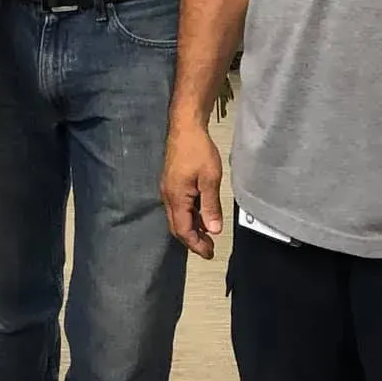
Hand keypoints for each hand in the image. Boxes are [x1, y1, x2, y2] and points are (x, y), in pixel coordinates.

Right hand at [161, 118, 224, 258]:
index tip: (210, 253)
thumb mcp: (210, 178)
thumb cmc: (199, 151)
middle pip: (177, 227)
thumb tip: (213, 230)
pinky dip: (190, 216)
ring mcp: (168, 189)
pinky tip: (201, 215)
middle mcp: (168, 197)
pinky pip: (179, 207)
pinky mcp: (171, 183)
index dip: (196, 244)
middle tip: (209, 249)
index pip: (183, 230)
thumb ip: (210, 206)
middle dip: (192, 240)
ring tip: (207, 235)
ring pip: (177, 217)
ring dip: (191, 228)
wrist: (185, 127)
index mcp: (176, 198)